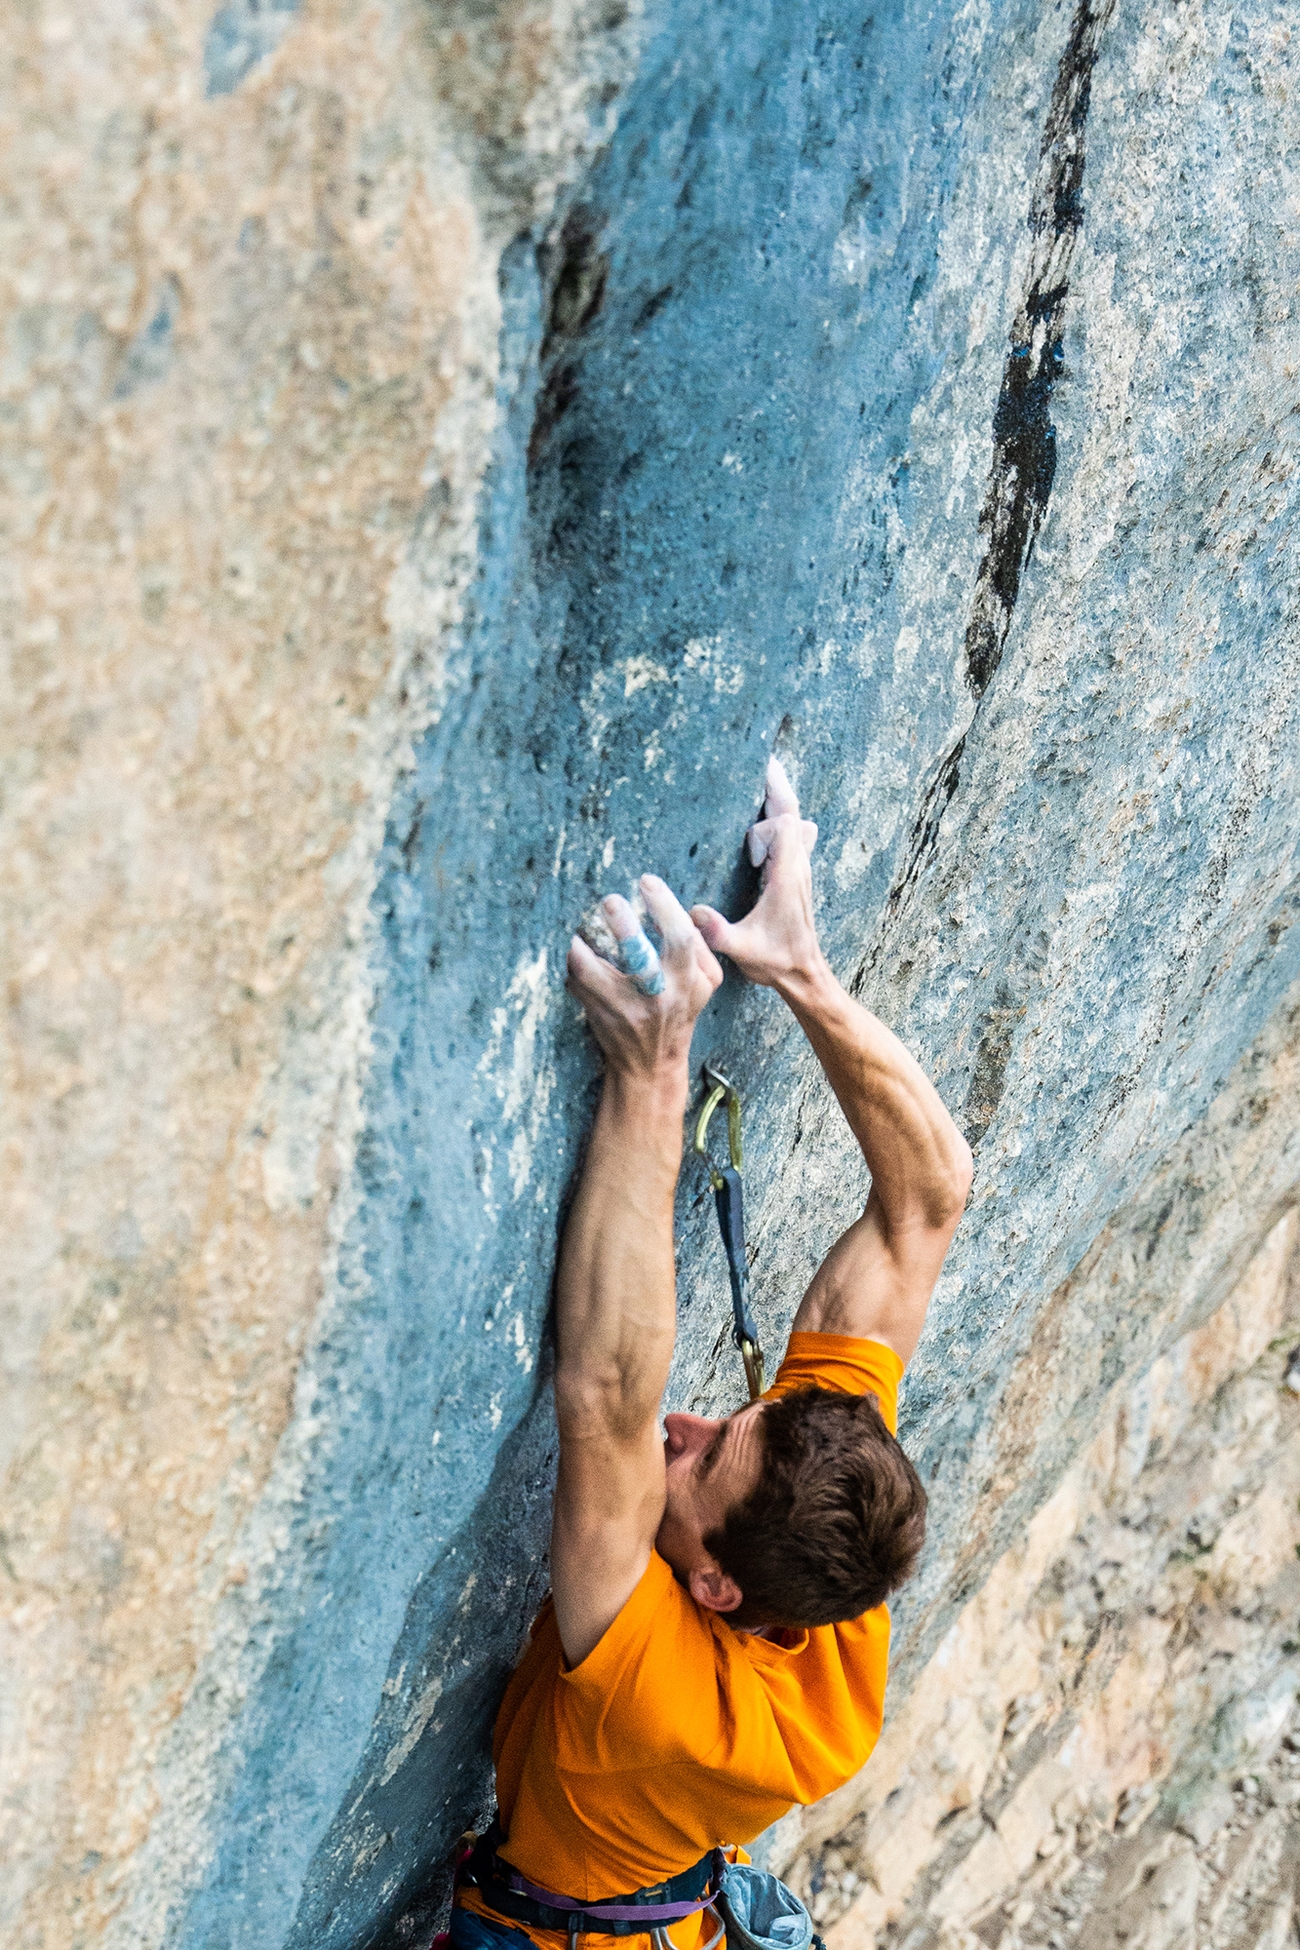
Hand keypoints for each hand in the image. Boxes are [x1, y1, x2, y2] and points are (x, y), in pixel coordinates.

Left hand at [567, 874, 721, 1079]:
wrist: (652, 1064)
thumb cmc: (678, 1010)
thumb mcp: (704, 984)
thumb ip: (700, 946)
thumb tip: (684, 908)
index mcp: (691, 982)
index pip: (682, 938)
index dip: (664, 906)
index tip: (646, 881)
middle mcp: (662, 996)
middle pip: (642, 957)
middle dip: (623, 925)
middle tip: (610, 900)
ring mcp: (628, 1010)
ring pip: (596, 974)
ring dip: (581, 946)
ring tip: (576, 925)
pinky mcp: (602, 1017)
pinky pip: (578, 984)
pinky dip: (571, 962)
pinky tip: (569, 944)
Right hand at [691, 757, 821, 989]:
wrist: (803, 974)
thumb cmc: (775, 962)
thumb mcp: (743, 950)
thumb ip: (718, 932)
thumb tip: (691, 914)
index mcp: (787, 876)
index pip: (783, 827)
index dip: (763, 830)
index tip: (748, 854)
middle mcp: (798, 866)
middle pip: (793, 812)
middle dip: (778, 787)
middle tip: (764, 760)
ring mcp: (800, 869)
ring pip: (796, 821)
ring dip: (780, 802)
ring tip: (761, 782)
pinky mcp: (797, 875)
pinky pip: (793, 834)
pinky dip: (781, 819)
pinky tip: (763, 817)